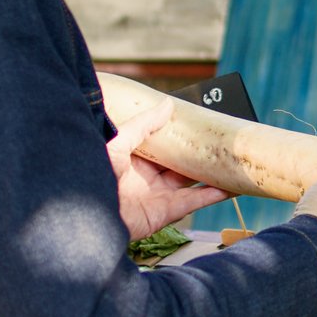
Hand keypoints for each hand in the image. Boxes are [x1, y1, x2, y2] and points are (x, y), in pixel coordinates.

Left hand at [108, 97, 228, 240]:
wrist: (85, 214)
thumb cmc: (95, 174)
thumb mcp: (119, 141)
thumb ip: (144, 124)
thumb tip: (168, 103)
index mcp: (134, 160)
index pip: (163, 146)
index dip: (180, 137)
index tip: (198, 126)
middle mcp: (147, 178)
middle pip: (180, 165)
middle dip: (199, 155)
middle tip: (220, 142)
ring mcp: (157, 196)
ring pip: (191, 183)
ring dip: (211, 175)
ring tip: (232, 164)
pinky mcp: (164, 212)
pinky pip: (193, 202)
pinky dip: (212, 195)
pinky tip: (230, 186)